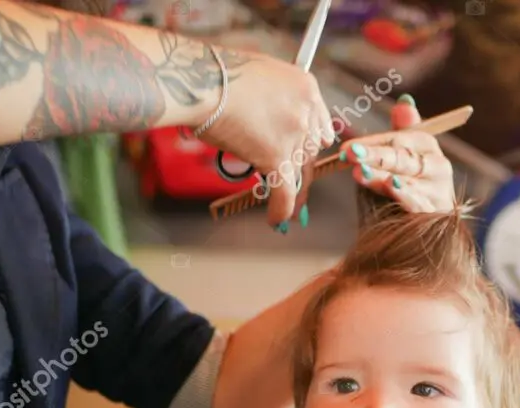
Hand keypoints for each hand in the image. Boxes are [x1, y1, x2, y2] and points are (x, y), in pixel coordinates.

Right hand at [200, 50, 335, 226]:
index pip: (320, 124)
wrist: (199, 80)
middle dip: (299, 164)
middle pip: (310, 151)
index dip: (309, 142)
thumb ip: (275, 98)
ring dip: (288, 187)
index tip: (300, 151)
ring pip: (298, 173)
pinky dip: (281, 210)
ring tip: (280, 202)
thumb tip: (268, 121)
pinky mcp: (276, 158)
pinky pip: (285, 193)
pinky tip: (276, 221)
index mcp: (306, 87)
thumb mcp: (260, 74)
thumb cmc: (217, 74)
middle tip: (288, 176)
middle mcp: (306, 112)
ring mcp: (294, 136)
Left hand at [338, 96, 456, 212]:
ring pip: (407, 180)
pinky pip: (418, 203)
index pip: (398, 140)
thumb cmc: (408, 187)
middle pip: (402, 158)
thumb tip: (404, 102)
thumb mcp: (400, 158)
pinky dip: (405, 195)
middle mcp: (437, 167)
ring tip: (361, 171)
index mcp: (427, 146)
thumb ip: (401, 132)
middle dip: (374, 155)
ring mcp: (439, 191)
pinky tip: (392, 187)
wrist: (424, 230)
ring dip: (382, 176)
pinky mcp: (437, 213)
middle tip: (350, 154)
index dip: (371, 143)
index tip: (347, 148)